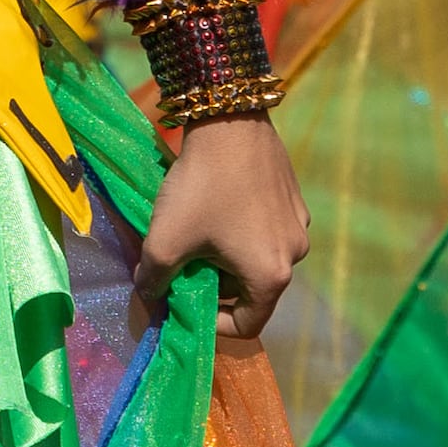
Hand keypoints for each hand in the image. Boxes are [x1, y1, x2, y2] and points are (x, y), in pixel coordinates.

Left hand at [137, 117, 309, 336]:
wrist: (229, 120)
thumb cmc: (201, 187)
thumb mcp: (165, 240)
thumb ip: (154, 279)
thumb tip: (149, 292)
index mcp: (272, 276)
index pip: (247, 326)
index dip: (212, 324)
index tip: (184, 303)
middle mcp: (295, 254)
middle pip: (253, 291)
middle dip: (216, 285)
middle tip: (184, 265)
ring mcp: (299, 224)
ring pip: (258, 258)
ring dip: (228, 257)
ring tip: (197, 233)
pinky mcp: (294, 198)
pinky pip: (266, 230)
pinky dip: (241, 231)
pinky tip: (215, 206)